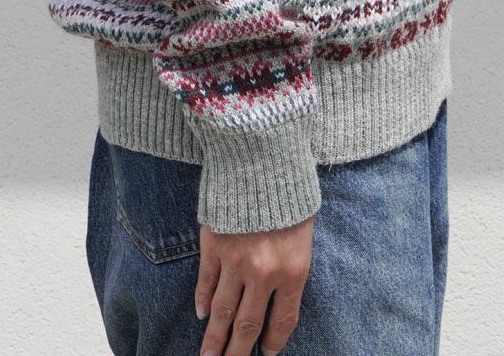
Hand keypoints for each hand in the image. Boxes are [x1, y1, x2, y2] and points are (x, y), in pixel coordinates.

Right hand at [194, 214, 315, 355]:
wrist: (266, 167)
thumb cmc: (290, 203)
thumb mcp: (302, 240)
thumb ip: (290, 272)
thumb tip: (275, 304)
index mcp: (292, 271)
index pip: (282, 321)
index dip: (274, 342)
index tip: (267, 353)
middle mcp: (262, 272)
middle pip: (248, 324)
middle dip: (238, 351)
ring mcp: (235, 260)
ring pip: (223, 309)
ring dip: (215, 336)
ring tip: (208, 355)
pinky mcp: (215, 245)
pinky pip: (207, 280)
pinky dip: (202, 299)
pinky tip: (201, 314)